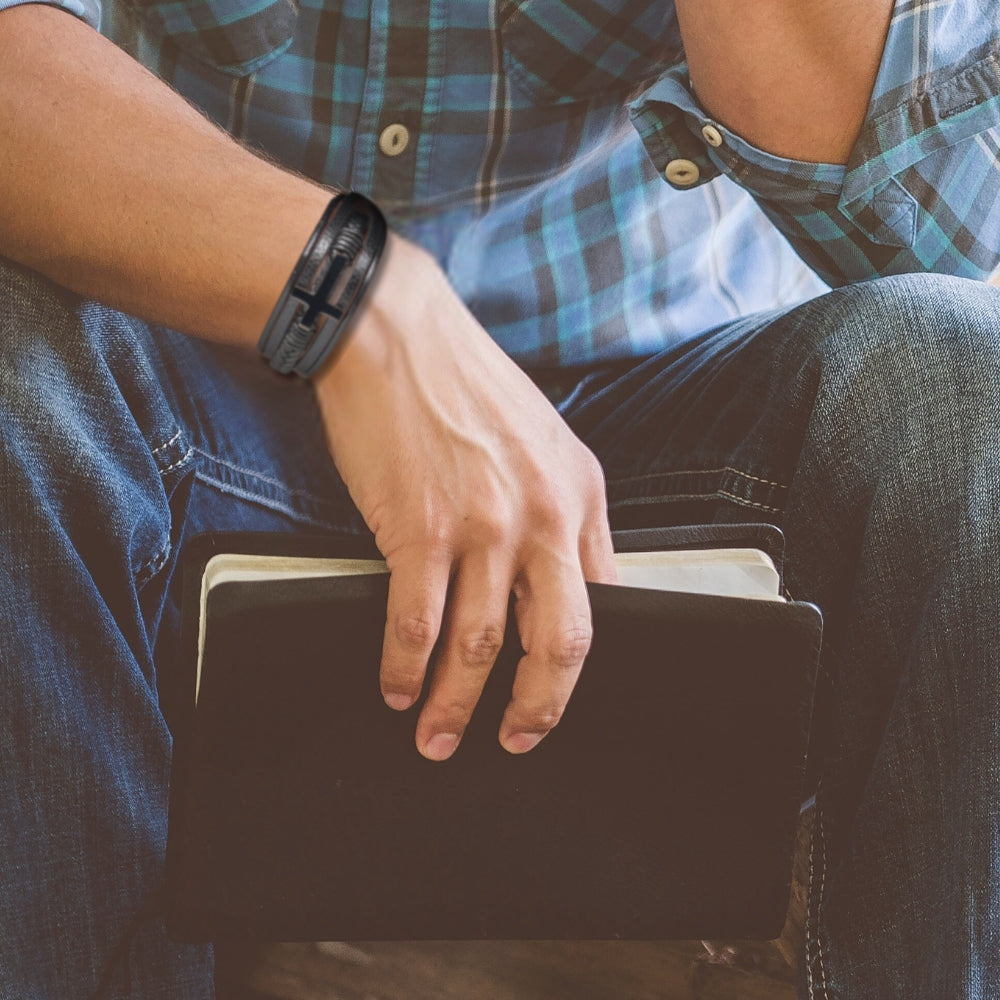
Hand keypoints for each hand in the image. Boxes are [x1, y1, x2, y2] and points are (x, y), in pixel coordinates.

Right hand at [314, 234, 615, 759]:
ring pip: (480, 647)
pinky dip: (404, 668)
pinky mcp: (419, 530)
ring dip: (457, 705)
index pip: (600, 602)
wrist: (394, 331)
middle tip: (516, 741)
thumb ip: (557, 507)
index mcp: (581, 494)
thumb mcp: (542, 437)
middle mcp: (543, 516)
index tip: (554, 691)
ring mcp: (483, 527)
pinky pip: (417, 625)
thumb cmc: (463, 381)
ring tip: (438, 735)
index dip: (576, 662)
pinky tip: (396, 686)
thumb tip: (552, 575)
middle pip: (557, 643)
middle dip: (537, 708)